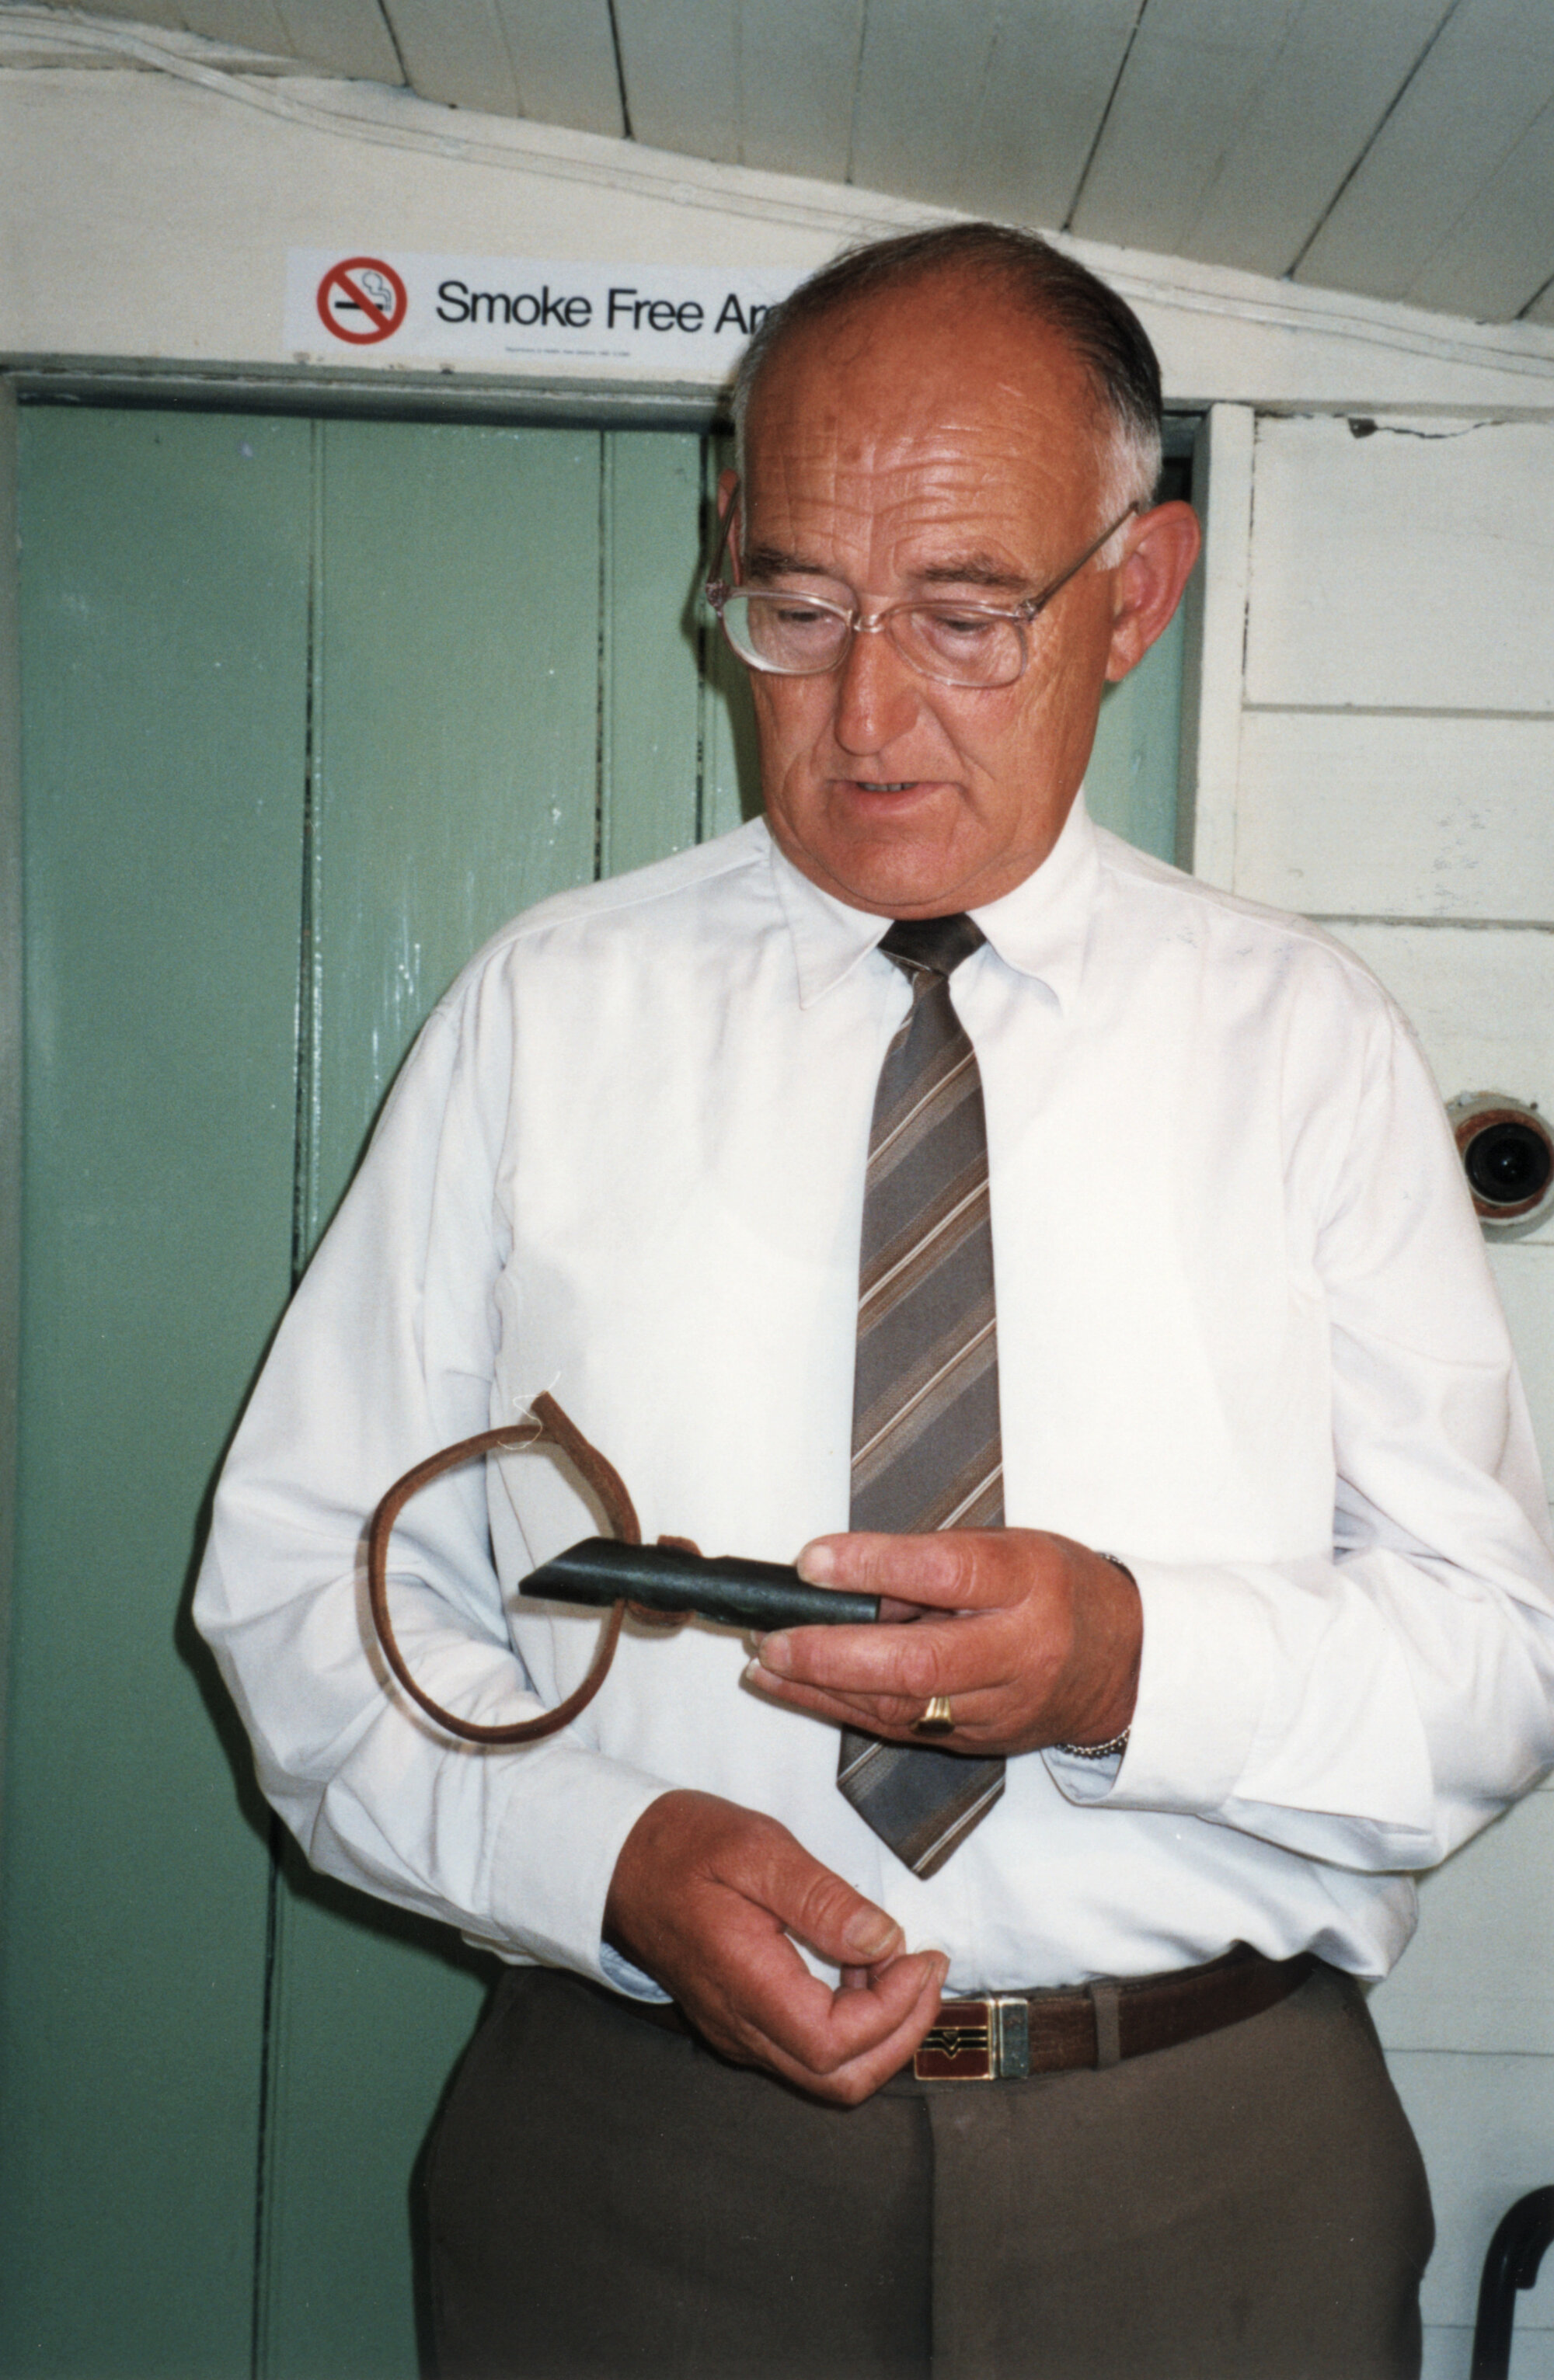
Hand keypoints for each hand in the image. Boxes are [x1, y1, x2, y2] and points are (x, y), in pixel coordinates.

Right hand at [603, 1789, 948, 2105]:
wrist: (617, 1861)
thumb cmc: (680, 1846)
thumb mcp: (755, 1848)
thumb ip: (821, 1898)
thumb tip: (884, 1939)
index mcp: (743, 1983)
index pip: (835, 2043)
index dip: (894, 2011)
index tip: (919, 1956)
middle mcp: (740, 2025)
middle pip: (840, 2079)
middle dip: (902, 2033)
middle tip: (928, 1970)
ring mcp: (738, 2030)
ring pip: (827, 2072)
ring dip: (880, 2030)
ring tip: (899, 1963)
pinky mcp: (741, 2022)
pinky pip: (807, 2049)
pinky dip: (852, 2023)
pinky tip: (859, 1967)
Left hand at [746, 1529, 1139, 1757]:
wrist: (1123, 1663)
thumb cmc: (1056, 1586)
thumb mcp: (1010, 1547)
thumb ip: (932, 1561)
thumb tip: (841, 1573)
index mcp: (1030, 1582)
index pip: (947, 1574)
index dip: (875, 1566)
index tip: (813, 1560)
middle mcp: (1020, 1650)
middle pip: (921, 1662)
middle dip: (835, 1654)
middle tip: (774, 1637)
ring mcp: (1001, 1707)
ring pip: (903, 1707)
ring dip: (823, 1687)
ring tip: (766, 1662)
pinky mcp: (979, 1741)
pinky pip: (901, 1729)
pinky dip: (841, 1709)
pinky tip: (796, 1688)